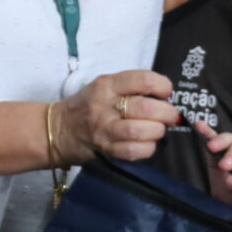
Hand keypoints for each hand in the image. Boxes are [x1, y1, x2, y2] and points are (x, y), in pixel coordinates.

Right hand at [62, 71, 177, 163]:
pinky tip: (149, 144)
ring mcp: (104, 129)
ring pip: (138, 130)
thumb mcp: (104, 87)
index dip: (162, 86)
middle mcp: (105, 106)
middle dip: (166, 113)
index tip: (166, 92)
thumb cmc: (88, 106)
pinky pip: (132, 151)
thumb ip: (130, 88)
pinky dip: (147, 148)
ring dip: (157, 131)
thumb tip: (165, 97)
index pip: (142, 80)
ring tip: (159, 130)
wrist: (60, 130)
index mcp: (107, 85)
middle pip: (144, 108)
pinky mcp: (105, 150)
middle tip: (171, 116)